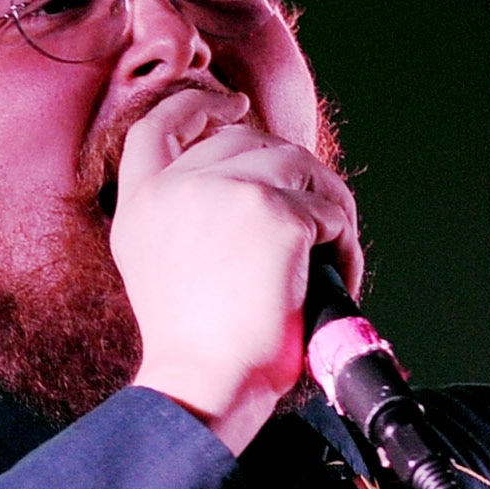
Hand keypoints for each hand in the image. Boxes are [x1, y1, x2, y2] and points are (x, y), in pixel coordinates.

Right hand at [109, 88, 362, 451]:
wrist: (204, 384)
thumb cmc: (195, 349)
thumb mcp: (158, 267)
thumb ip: (182, 218)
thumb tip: (243, 188)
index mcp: (143, 203)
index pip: (162, 125)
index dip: (198, 105)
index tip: (231, 104)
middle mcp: (179, 187)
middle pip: (250, 141)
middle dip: (290, 174)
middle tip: (312, 219)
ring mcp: (228, 192)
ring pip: (300, 167)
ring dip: (325, 207)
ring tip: (329, 255)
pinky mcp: (277, 215)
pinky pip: (332, 212)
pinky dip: (345, 245)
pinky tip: (337, 278)